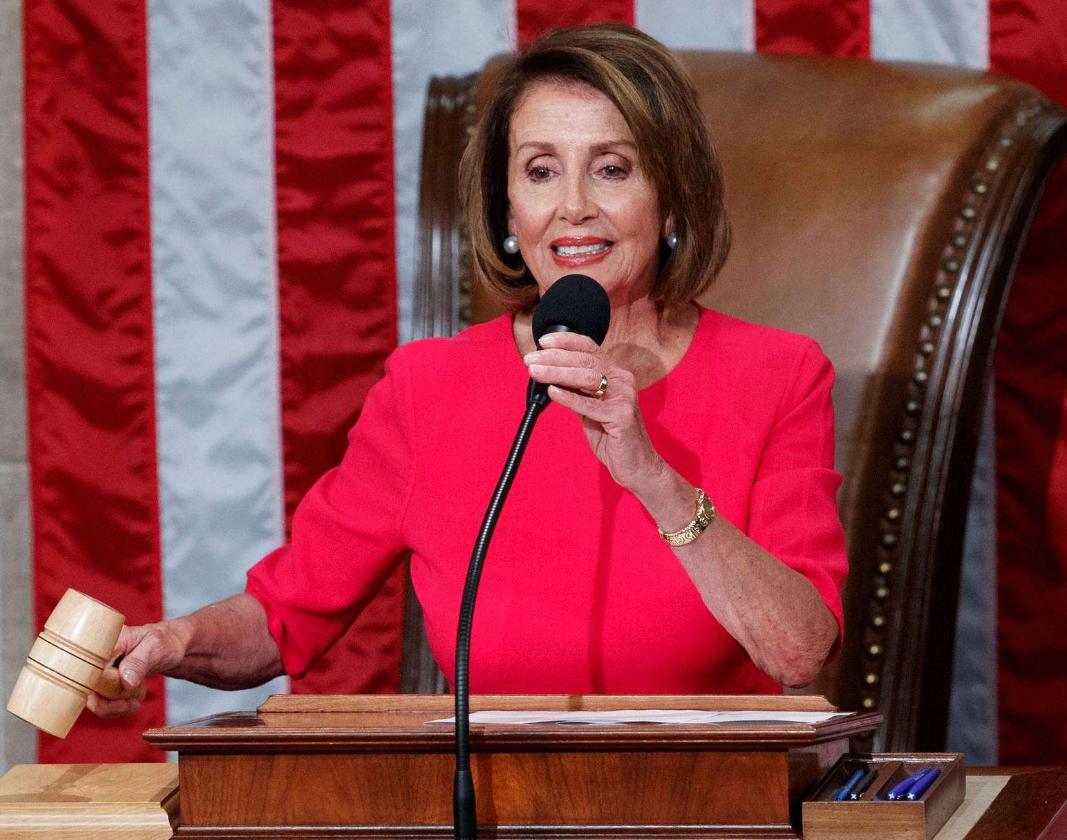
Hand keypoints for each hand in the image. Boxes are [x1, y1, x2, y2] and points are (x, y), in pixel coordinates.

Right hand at [86, 620, 189, 717]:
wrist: (171, 647)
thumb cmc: (164, 642)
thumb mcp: (156, 648)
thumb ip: (139, 662)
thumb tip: (125, 681)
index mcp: (107, 641)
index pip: (88, 665)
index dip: (96, 683)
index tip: (121, 690)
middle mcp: (98, 656)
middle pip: (85, 686)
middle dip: (105, 703)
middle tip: (128, 704)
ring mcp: (100, 670)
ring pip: (91, 697)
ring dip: (110, 708)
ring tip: (133, 704)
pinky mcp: (104, 682)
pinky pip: (101, 701)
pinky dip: (115, 708)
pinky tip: (132, 703)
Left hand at [525, 331, 661, 489]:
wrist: (635, 464)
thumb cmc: (612, 436)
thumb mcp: (590, 408)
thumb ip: (576, 390)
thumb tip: (549, 375)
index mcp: (615, 374)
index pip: (590, 348)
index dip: (566, 341)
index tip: (543, 342)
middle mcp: (622, 381)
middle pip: (585, 360)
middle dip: (555, 358)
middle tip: (530, 360)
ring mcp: (624, 397)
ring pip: (588, 378)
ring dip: (558, 373)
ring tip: (536, 372)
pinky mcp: (622, 416)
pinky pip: (591, 405)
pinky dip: (569, 397)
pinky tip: (552, 392)